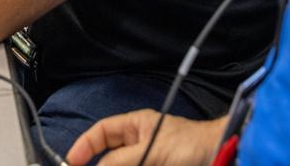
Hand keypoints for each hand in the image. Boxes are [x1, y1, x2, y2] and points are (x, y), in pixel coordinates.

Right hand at [66, 111, 225, 165]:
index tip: (71, 162)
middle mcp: (138, 143)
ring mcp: (147, 160)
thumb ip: (121, 161)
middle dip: (96, 163)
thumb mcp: (151, 151)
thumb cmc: (191, 145)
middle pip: (107, 155)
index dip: (84, 146)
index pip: (101, 132)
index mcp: (135, 126)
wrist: (218, 156)